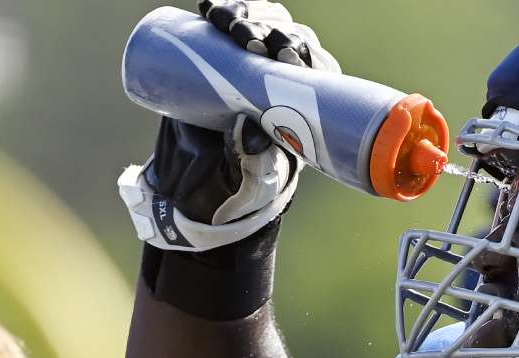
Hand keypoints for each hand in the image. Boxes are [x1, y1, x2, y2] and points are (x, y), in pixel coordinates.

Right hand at [118, 1, 339, 251]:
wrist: (206, 179)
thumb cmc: (245, 179)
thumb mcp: (255, 173)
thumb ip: (255, 160)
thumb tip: (250, 139)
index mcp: (307, 100)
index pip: (313, 66)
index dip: (302, 54)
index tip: (283, 55)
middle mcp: (286, 74)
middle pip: (286, 37)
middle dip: (269, 30)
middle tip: (246, 37)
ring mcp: (255, 60)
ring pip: (259, 25)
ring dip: (244, 14)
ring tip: (222, 20)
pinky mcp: (223, 53)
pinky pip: (228, 24)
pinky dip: (220, 10)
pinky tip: (209, 7)